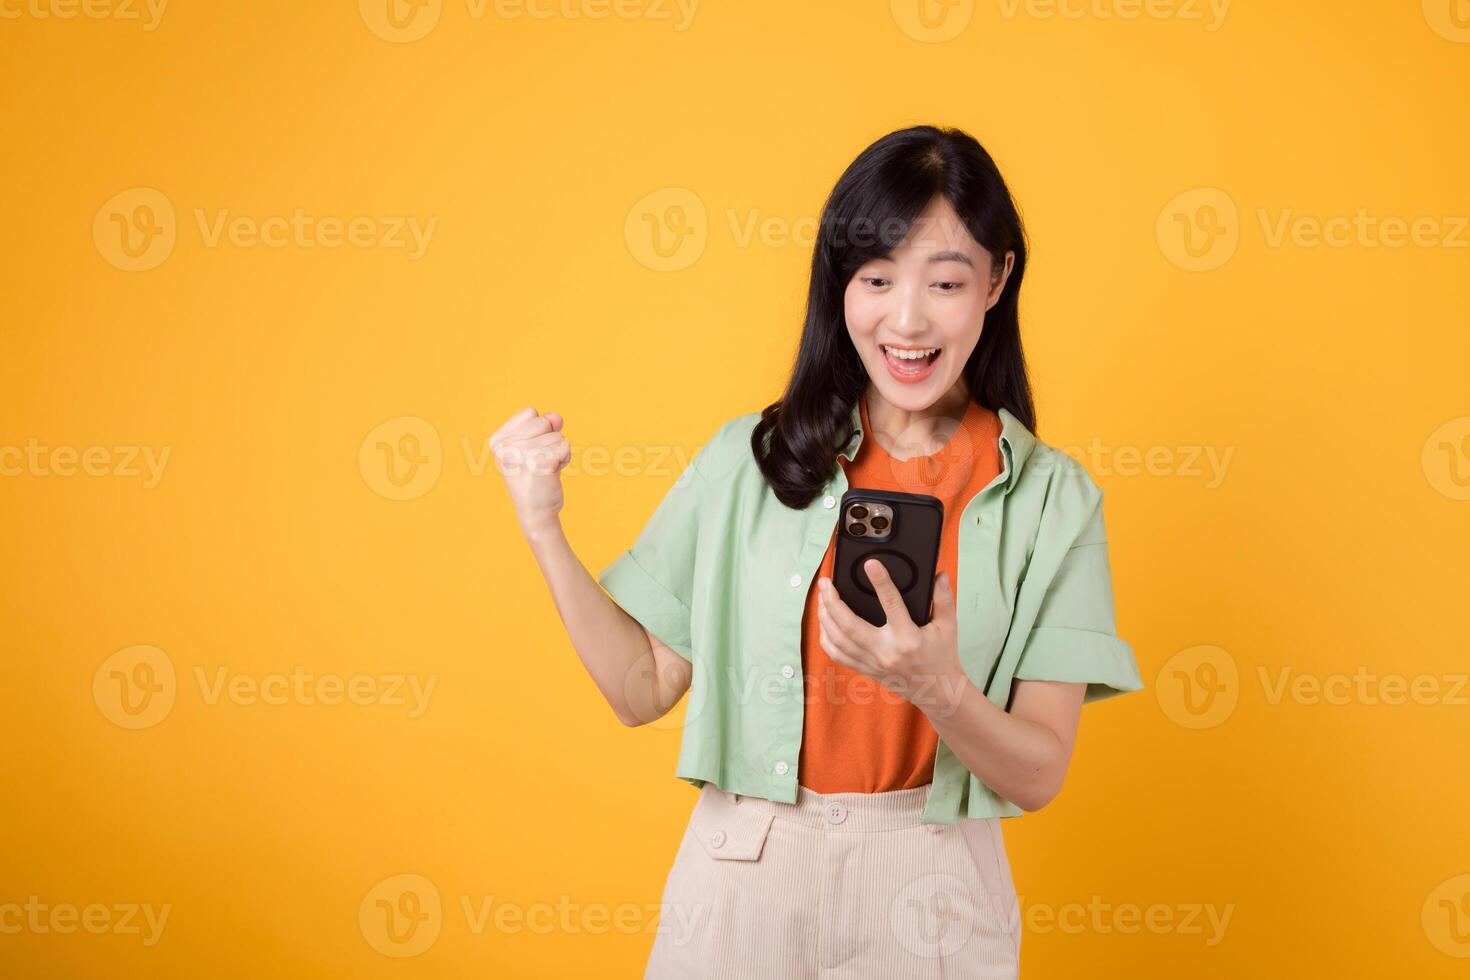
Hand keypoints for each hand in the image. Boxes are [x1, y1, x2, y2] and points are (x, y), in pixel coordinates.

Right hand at [490, 406, 570, 536]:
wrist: (536, 512)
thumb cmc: (534, 477)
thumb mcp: (533, 446)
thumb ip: (544, 425)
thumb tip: (555, 417)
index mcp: (498, 440)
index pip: (530, 412)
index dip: (539, 429)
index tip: (530, 451)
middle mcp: (505, 446)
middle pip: (544, 421)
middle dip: (549, 439)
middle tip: (539, 462)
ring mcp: (521, 454)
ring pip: (557, 435)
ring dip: (557, 452)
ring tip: (544, 469)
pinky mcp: (539, 462)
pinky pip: (564, 446)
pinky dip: (564, 458)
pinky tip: (552, 472)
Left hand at [816, 559, 969, 717]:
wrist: (938, 692)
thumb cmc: (942, 657)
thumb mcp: (948, 626)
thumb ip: (943, 599)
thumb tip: (940, 575)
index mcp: (908, 638)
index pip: (891, 604)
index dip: (880, 582)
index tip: (870, 564)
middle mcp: (886, 651)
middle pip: (850, 626)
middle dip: (833, 602)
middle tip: (826, 582)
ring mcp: (873, 663)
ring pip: (839, 640)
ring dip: (825, 617)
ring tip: (822, 597)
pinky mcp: (865, 669)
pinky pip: (837, 655)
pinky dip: (825, 638)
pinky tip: (823, 623)